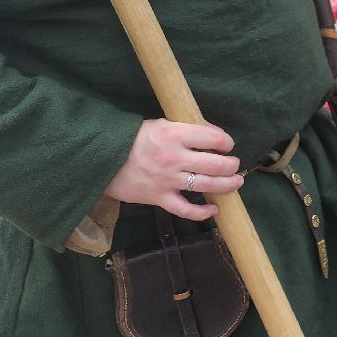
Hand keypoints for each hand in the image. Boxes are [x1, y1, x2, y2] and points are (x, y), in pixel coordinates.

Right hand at [103, 119, 241, 220]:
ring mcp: (167, 180)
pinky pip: (185, 210)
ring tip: (236, 182)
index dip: (227, 142)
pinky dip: (203, 213)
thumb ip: (186, 129)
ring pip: (207, 185)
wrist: (100, 159)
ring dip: (227, 185)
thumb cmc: (132, 139)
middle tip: (234, 165)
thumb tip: (215, 135)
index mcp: (174, 134)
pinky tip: (214, 210)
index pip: (213, 138)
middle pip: (215, 164)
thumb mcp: (160, 124)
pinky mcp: (158, 198)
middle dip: (231, 165)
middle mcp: (173, 157)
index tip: (228, 145)